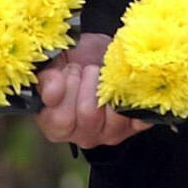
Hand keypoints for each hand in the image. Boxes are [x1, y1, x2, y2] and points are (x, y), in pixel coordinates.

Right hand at [35, 33, 153, 149]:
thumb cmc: (74, 60)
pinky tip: (129, 83)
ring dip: (109, 85)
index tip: (70, 70)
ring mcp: (111, 133)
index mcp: (56, 126)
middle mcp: (83, 135)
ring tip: (104, 74)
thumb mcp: (54, 65)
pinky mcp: (135, 124)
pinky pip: (140, 116)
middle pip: (88, 115)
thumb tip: (52, 94)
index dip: (66, 89)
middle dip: (88, 82)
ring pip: (113, 115)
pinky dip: (136, 98)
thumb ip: (47, 80)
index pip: (60, 120)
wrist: (101, 52)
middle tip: (87, 70)